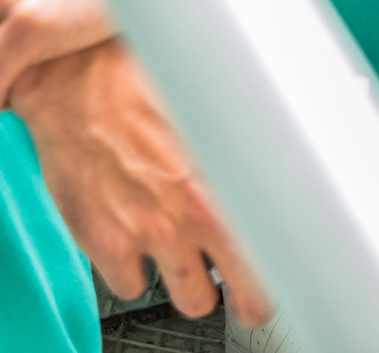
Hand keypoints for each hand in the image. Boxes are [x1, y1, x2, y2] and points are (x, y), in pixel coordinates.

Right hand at [9, 39, 274, 324]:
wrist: (73, 79)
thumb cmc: (145, 77)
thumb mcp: (219, 101)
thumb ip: (258, 137)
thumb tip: (305, 135)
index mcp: (236, 174)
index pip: (285, 244)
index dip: (292, 263)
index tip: (292, 267)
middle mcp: (197, 213)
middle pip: (248, 296)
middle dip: (252, 297)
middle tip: (250, 292)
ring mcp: (151, 233)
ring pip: (193, 299)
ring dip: (195, 284)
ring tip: (193, 261)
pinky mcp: (105, 244)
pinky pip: (130, 288)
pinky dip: (135, 272)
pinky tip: (138, 243)